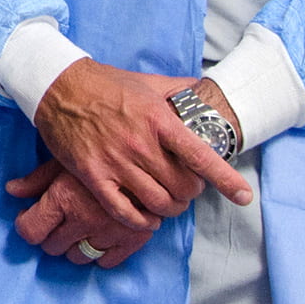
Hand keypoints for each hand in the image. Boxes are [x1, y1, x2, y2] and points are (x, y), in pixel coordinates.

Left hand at [7, 158, 154, 268]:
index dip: (28, 225)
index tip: (32, 219)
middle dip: (52, 234)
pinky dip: (101, 253)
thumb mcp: (66, 159)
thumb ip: (37, 179)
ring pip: (78, 257)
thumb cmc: (103, 151)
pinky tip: (102, 235)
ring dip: (76, 245)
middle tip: (60, 220)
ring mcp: (108, 232)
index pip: (31, 231)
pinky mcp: (132, 240)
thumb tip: (12, 190)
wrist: (151, 152)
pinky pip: (106, 262)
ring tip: (82, 227)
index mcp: (64, 198)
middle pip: (53, 246)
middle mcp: (84, 219)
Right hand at [32, 59, 252, 233]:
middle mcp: (140, 143)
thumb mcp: (148, 82)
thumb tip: (203, 90)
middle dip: (191, 193)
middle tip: (188, 188)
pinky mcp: (93, 175)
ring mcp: (116, 162)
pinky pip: (124, 211)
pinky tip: (147, 219)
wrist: (60, 87)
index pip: (201, 156)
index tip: (244, 196)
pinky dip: (141, 222)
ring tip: (170, 203)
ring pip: (158, 202)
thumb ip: (179, 90)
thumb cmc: (107, 84)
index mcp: (159, 120)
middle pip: (182, 187)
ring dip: (170, 208)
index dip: (226, 179)